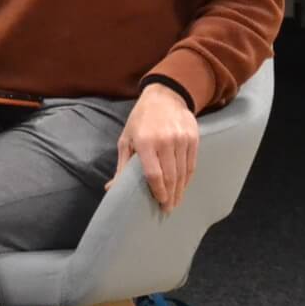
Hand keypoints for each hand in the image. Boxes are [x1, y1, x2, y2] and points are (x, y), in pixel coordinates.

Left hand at [111, 84, 199, 209]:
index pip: (154, 174)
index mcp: (145, 142)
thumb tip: (111, 189)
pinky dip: (188, 178)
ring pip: (183, 172)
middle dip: (170, 196)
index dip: (158, 192)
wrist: (165, 96)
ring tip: (176, 201)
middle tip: (168, 209)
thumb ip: (122, 165)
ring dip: (180, 190)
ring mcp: (181, 139)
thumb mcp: (126, 139)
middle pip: (170, 177)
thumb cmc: (141, 120)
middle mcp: (165, 141)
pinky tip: (183, 186)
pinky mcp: (193, 138)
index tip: (159, 203)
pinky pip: (192, 164)